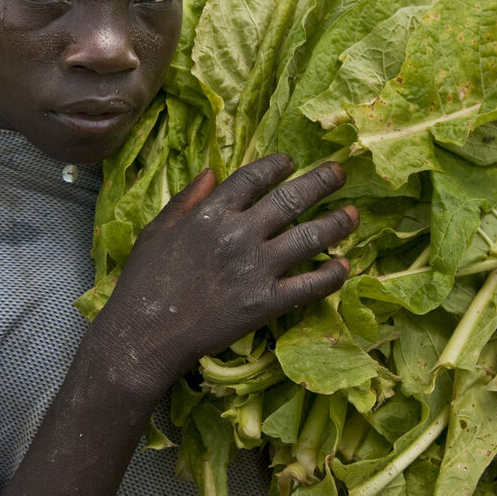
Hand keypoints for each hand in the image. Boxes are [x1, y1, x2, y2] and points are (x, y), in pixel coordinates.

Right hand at [95, 154, 357, 386]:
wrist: (144, 335)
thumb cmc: (143, 282)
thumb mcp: (156, 230)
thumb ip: (186, 199)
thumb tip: (212, 171)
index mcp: (211, 213)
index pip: (254, 177)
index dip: (277, 165)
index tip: (291, 161)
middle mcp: (239, 234)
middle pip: (291, 198)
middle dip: (321, 182)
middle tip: (340, 172)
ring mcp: (256, 268)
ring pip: (310, 237)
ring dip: (337, 223)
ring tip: (354, 214)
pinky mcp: (267, 302)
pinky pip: (311, 285)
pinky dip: (332, 275)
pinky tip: (345, 266)